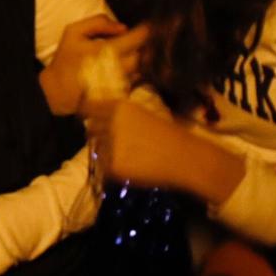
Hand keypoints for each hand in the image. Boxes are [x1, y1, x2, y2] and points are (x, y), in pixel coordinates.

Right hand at [40, 15, 148, 115]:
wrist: (59, 91)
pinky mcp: (122, 94)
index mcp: (108, 49)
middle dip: (145, 46)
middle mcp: (119, 67)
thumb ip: (98, 23)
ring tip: (130, 54)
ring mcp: (122, 82)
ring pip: (143, 67)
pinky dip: (135, 73)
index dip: (146, 30)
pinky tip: (124, 69)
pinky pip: (137, 80)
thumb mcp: (73, 32)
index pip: (139, 37)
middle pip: (145, 54)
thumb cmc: (66, 59)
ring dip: (141, 60)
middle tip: (139, 41)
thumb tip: (123, 27)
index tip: (146, 27)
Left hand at [83, 98, 247, 205]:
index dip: (90, 114)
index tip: (93, 120)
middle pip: (91, 129)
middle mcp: (110, 122)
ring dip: (105, 152)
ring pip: (97, 148)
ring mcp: (110, 144)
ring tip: (129, 156)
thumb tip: (100, 120)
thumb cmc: (170, 135)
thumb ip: (121, 116)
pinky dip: (114, 168)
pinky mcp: (112, 165)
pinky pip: (104, 167)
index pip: (90, 108)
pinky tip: (134, 167)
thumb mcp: (143, 115)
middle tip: (113, 143)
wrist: (185, 157)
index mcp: (119, 106)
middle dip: (98, 135)